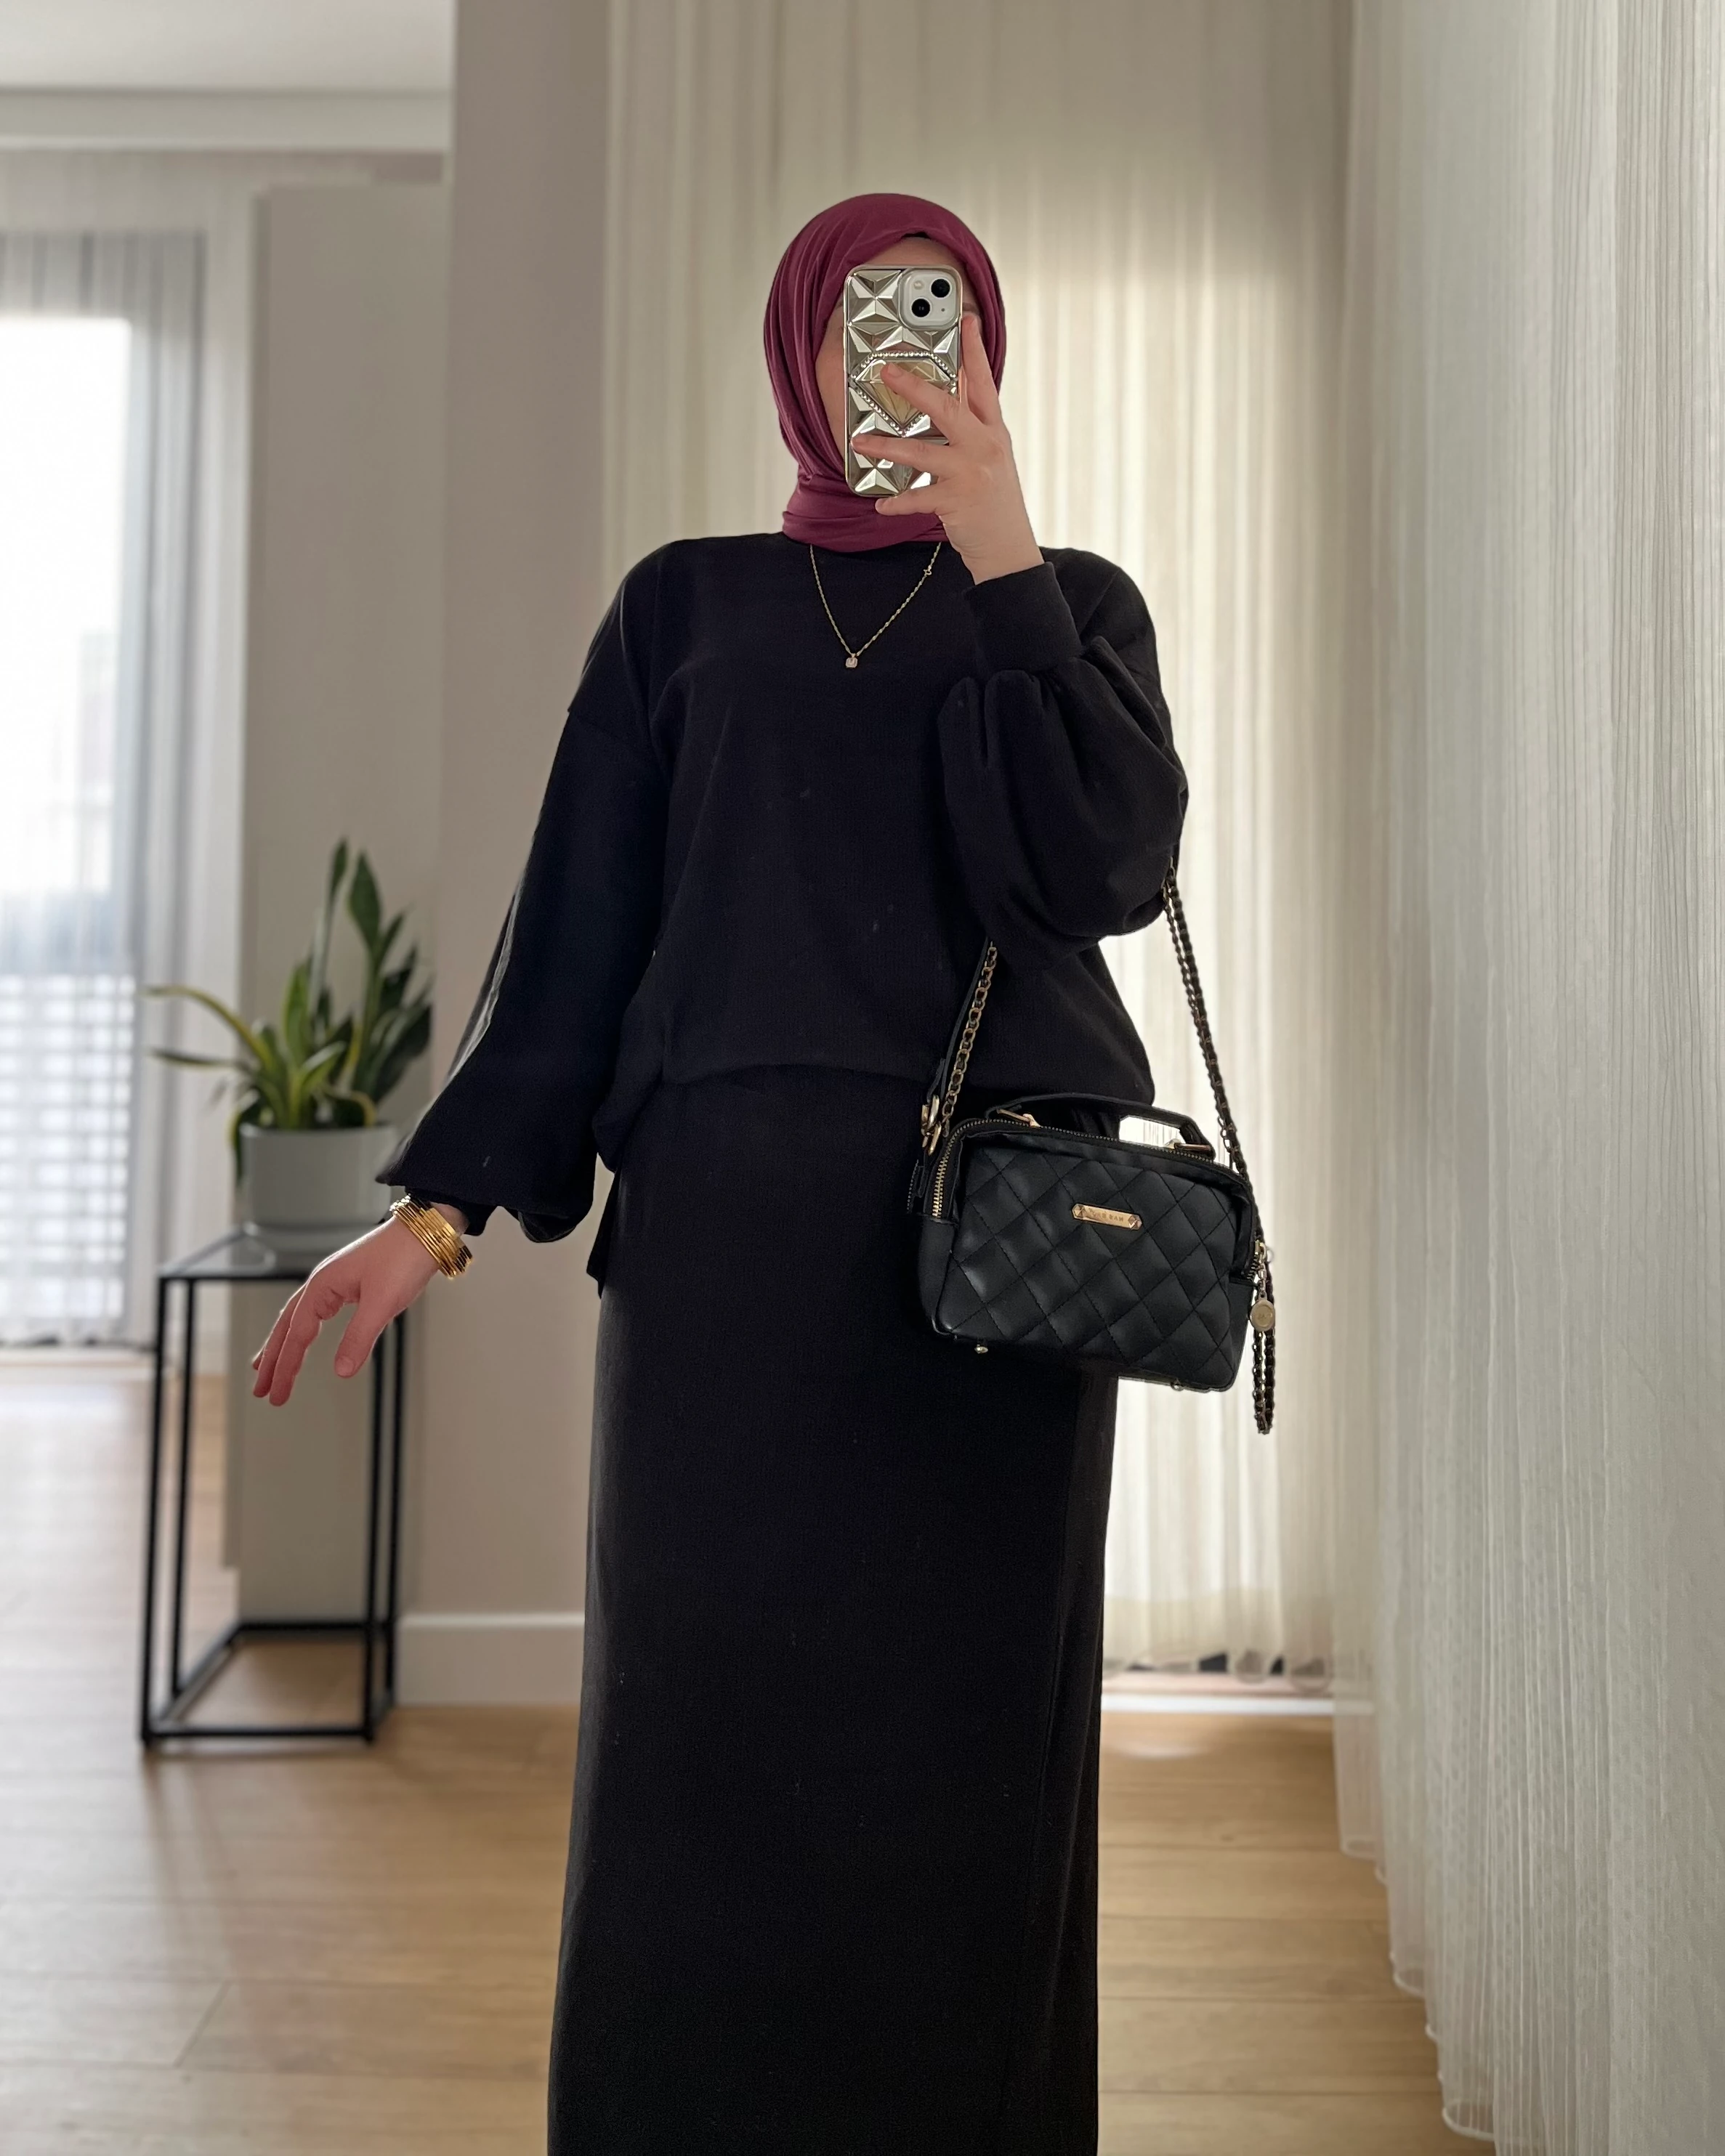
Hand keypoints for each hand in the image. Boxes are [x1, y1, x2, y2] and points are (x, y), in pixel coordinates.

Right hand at [249, 1208, 460, 1406]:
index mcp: (322, 1286)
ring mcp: (334, 1281)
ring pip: (297, 1318)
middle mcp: (322, 1282)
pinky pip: (315, 1311)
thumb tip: (341, 1371)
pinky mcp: (348, 1282)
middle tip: (261, 1390)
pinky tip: (304, 1337)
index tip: (275, 1394)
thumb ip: (359, 1338)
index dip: (285, 1367)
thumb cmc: (404, 1259)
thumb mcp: (382, 1303)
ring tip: (265, 1367)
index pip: (297, 1335)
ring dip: (282, 1344)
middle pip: (287, 1326)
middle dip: (273, 1360)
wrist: (426, 1231)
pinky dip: (302, 1329)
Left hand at [852, 313, 1042, 584]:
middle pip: (947, 407)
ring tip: (861, 442)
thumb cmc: (995, 502)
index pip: (984, 383)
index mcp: (993, 431)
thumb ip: (972, 429)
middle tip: (887, 372)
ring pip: (921, 452)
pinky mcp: (957, 501)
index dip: (974, 351)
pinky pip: (917, 497)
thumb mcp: (991, 458)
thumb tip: (945, 400)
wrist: (1008, 547)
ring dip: (886, 447)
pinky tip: (882, 503)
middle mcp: (984, 446)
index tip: (965, 321)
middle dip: (914, 387)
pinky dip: (896, 501)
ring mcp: (971, 473)